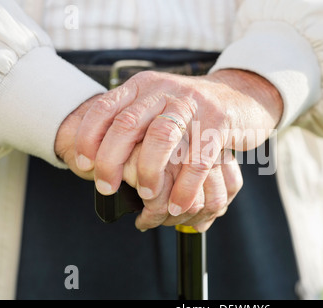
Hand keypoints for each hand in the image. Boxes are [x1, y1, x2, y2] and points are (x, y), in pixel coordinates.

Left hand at [55, 94, 243, 231]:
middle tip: (106, 188)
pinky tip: (179, 205)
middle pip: (128, 124)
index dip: (88, 138)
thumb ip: (132, 118)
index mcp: (144, 86)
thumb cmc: (190, 110)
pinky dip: (186, 187)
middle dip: (111, 161)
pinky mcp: (218, 122)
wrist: (239, 96)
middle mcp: (165, 91)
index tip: (83, 165)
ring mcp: (193, 105)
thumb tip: (94, 153)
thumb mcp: (157, 103)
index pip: (105, 107)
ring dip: (150, 173)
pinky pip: (198, 158)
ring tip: (148, 197)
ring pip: (162, 138)